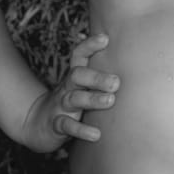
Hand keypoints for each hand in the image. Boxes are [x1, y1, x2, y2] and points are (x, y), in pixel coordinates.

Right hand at [23, 32, 119, 151]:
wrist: (37, 124)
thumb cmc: (71, 102)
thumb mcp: (83, 87)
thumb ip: (102, 78)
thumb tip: (136, 68)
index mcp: (75, 76)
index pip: (79, 55)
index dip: (90, 46)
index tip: (105, 39)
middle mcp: (67, 87)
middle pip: (78, 75)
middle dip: (96, 77)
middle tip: (116, 82)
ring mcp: (60, 105)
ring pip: (74, 99)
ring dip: (92, 99)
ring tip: (110, 101)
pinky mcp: (55, 124)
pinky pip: (66, 125)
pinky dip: (81, 130)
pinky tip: (96, 134)